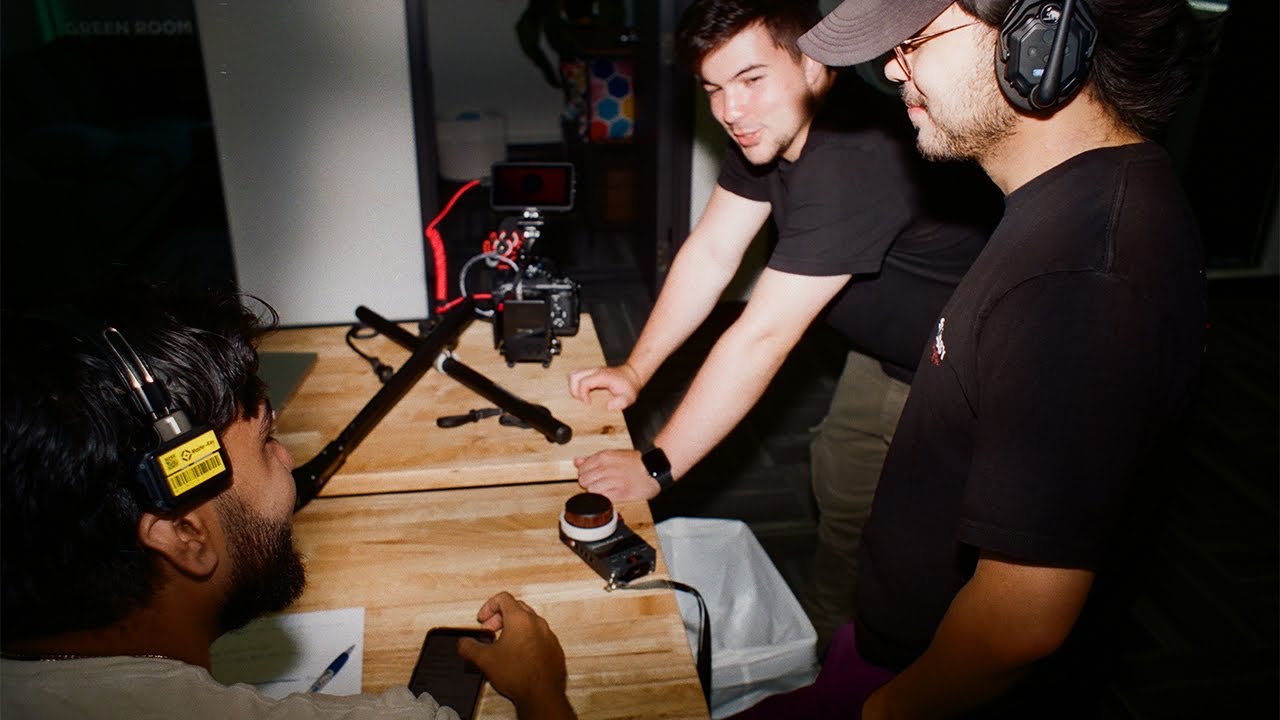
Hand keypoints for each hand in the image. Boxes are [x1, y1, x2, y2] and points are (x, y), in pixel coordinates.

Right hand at [457, 592, 575, 719]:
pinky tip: (518, 656)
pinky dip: (527, 640)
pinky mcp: (554, 648)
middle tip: (490, 631)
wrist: (542, 694)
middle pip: (517, 608)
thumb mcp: (485, 659)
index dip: (488, 606)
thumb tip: (463, 643)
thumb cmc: (520, 675)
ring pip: (529, 622)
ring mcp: (548, 635)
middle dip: (500, 617)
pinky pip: (539, 637)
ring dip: (514, 629)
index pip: (503, 598)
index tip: (483, 619)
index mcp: (520, 619)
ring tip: (503, 644)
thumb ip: (469, 647)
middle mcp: (537, 623)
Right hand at [567, 364, 640, 410]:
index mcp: (602, 376)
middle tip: (582, 400)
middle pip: (574, 376)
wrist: (632, 376)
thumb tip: (608, 406)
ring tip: (581, 397)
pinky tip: (584, 393)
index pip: (584, 382)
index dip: (582, 394)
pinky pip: (577, 376)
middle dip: (574, 390)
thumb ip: (621, 403)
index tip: (588, 403)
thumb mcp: (629, 397)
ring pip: (573, 374)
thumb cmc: (629, 387)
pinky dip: (576, 385)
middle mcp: (595, 371)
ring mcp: (592, 371)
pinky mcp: (591, 373)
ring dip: (573, 387)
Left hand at [573, 450, 659, 501]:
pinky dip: (604, 499)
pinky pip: (602, 498)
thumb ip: (592, 459)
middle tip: (601, 483)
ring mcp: (613, 480)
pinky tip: (612, 494)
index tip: (594, 476)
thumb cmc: (636, 463)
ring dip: (597, 492)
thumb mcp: (613, 455)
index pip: (581, 469)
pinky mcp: (620, 492)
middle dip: (589, 484)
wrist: (655, 468)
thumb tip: (577, 461)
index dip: (586, 474)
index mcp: (604, 457)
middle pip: (583, 480)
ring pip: (591, 490)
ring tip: (608, 489)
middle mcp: (606, 467)